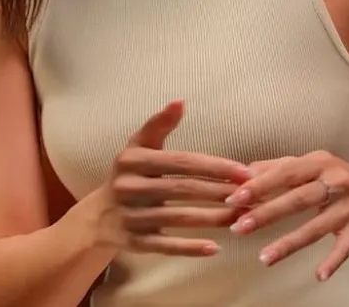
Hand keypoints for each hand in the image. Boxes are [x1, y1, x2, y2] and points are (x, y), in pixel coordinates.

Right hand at [95, 100, 250, 256]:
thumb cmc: (128, 174)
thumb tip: (180, 101)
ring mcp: (131, 216)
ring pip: (179, 218)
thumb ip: (159, 124)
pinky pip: (166, 246)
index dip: (214, 166)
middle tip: (250, 195)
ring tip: (242, 217)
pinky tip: (215, 248)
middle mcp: (129, 187)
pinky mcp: (134, 242)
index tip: (244, 171)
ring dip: (213, 218)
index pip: (181, 162)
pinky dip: (190, 248)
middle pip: (183, 189)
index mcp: (132, 160)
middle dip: (219, 192)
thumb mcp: (138, 146)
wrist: (98, 216)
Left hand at [223, 151, 348, 281]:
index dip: (260, 184)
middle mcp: (335, 182)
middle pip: (298, 199)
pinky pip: (345, 247)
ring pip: (316, 227)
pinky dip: (334, 261)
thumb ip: (279, 167)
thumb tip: (243, 171)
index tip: (234, 196)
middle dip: (267, 213)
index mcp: (319, 163)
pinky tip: (319, 275)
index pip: (285, 172)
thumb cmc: (340, 177)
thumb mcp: (313, 165)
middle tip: (239, 226)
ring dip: (290, 243)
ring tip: (264, 258)